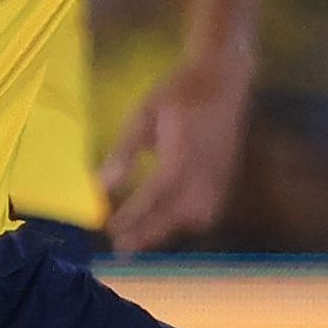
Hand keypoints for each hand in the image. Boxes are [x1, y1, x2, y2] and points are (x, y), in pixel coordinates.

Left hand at [103, 52, 254, 253]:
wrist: (223, 79)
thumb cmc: (178, 91)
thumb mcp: (143, 113)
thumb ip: (124, 151)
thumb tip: (102, 185)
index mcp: (181, 156)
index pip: (153, 196)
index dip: (131, 216)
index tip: (109, 230)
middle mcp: (203, 173)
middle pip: (175, 215)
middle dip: (147, 234)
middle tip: (121, 248)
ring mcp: (218, 178)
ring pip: (194, 218)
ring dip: (167, 230)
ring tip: (141, 237)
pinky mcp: (225, 179)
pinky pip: (207, 211)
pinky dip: (185, 221)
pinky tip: (168, 221)